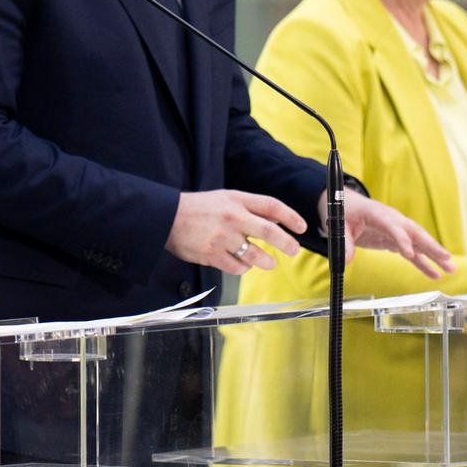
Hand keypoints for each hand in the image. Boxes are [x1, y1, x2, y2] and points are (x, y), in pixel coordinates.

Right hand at [165, 190, 306, 274]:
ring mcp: (222, 237)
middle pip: (269, 231)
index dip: (290, 216)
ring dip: (267, 261)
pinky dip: (244, 268)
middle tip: (294, 250)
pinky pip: (237, 267)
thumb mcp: (224, 198)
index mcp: (236, 200)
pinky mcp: (212, 254)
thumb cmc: (197, 208)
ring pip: (255, 255)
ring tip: (270, 262)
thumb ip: (248, 208)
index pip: (271, 206)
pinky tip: (244, 265)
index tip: (301, 227)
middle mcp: (231, 217)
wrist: (165, 216)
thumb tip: (275, 222)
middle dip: (287, 243)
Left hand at [328, 191, 455, 278]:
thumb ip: (344, 243)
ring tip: (451, 268)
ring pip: (419, 242)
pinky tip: (436, 274)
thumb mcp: (339, 226)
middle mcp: (393, 220)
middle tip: (446, 257)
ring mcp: (397, 230)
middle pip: (415, 233)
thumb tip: (346, 261)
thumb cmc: (345, 213)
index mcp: (378, 214)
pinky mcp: (396, 240)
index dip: (402, 240)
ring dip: (435, 255)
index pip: (393, 226)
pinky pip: (413, 252)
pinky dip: (424, 263)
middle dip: (431, 245)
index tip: (410, 254)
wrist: (350, 206)